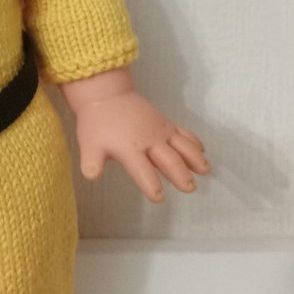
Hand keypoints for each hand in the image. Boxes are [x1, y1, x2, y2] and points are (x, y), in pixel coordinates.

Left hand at [60, 69, 209, 202]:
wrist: (107, 95)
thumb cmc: (97, 123)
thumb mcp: (88, 144)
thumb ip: (91, 161)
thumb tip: (91, 176)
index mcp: (130, 149)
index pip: (142, 170)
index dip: (150, 184)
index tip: (158, 197)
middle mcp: (149, 140)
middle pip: (168, 159)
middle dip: (180, 174)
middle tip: (189, 188)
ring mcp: (159, 130)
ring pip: (181, 145)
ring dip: (194, 158)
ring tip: (205, 170)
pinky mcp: (165, 123)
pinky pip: (183, 133)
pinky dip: (193, 142)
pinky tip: (202, 151)